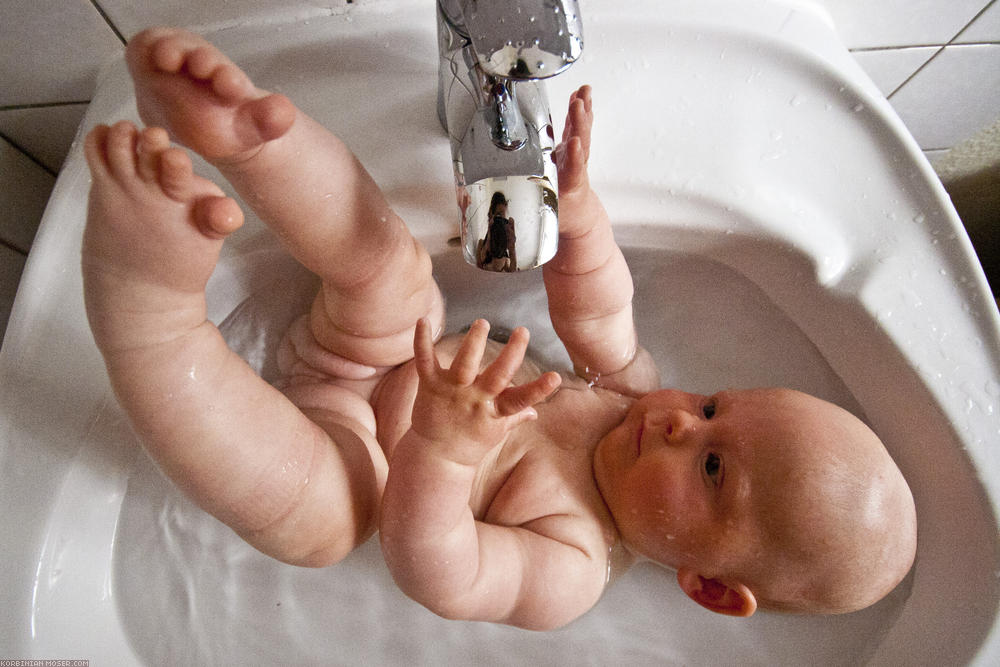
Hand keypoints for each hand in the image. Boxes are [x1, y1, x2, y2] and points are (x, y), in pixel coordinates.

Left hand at [410, 318, 560, 463]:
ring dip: (473, 343)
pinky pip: (425, 360)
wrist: (437, 457)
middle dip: (511, 354)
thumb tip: (535, 411)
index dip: (539, 390)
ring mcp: (452, 392)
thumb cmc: (471, 442)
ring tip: (482, 323)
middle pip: (497, 376)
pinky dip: (422, 340)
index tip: (555, 377)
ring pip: (464, 365)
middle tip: (523, 331)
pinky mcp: (430, 386)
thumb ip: (516, 416)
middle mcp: (475, 399)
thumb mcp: (497, 431)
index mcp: (495, 411)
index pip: (521, 400)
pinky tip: (423, 321)